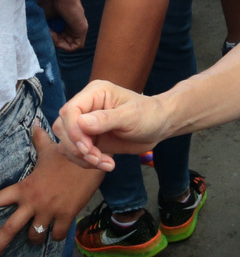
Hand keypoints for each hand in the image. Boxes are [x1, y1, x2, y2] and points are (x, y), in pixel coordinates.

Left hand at [0, 126, 102, 252]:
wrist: (94, 159)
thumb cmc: (70, 155)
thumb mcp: (51, 149)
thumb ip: (39, 141)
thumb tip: (34, 124)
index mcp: (25, 187)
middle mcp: (33, 202)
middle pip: (8, 229)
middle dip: (0, 243)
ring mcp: (49, 210)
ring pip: (34, 235)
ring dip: (35, 237)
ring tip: (38, 235)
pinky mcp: (66, 215)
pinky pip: (58, 234)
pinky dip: (58, 235)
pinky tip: (59, 231)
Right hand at [40, 0, 86, 51]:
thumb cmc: (49, 1)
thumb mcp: (44, 19)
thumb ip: (47, 30)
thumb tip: (46, 41)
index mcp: (64, 23)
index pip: (59, 39)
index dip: (50, 39)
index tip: (44, 31)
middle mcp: (72, 26)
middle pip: (64, 43)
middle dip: (54, 42)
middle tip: (48, 32)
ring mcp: (78, 28)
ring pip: (70, 46)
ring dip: (58, 43)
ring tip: (51, 33)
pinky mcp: (83, 29)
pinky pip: (76, 46)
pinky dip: (65, 45)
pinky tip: (57, 36)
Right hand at [53, 80, 170, 170]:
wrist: (159, 126)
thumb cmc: (149, 114)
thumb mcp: (131, 116)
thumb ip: (107, 119)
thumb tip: (81, 123)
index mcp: (95, 93)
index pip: (69, 111)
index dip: (73, 131)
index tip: (87, 147)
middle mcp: (86, 107)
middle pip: (62, 128)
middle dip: (78, 147)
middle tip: (97, 157)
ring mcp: (85, 124)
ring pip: (66, 143)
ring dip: (82, 157)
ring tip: (105, 162)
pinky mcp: (88, 138)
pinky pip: (75, 153)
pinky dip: (86, 162)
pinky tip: (106, 164)